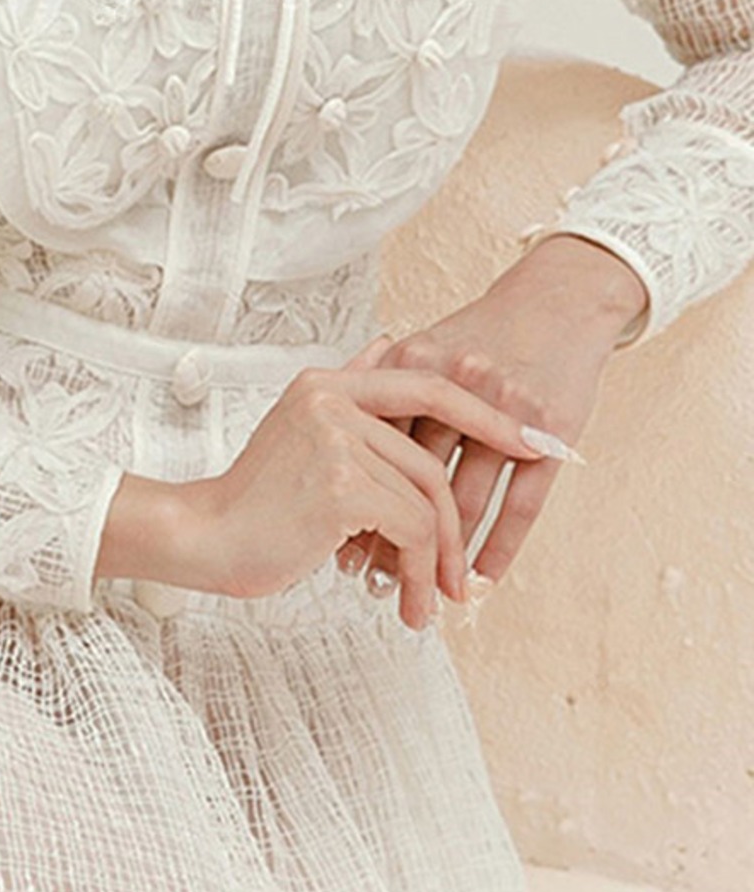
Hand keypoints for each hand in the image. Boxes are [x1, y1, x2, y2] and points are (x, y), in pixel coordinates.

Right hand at [98, 340, 555, 632]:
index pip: (428, 385)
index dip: (486, 413)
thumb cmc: (252, 503)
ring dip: (435, 563)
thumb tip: (387, 344)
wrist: (200, 539)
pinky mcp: (341, 483)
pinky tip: (410, 604)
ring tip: (431, 604)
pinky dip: (419, 572)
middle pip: (431, 459)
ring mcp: (336, 437)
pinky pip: (409, 528)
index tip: (534, 442)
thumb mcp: (300, 433)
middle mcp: (333, 399)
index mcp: (327, 384)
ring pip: (424, 499)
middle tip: (469, 577)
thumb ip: (349, 392)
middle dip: (458, 524)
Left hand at [337, 235, 637, 598]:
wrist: (560, 300)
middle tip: (375, 581)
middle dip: (394, 535)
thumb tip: (332, 446)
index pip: (376, 445)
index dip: (357, 497)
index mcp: (416, 363)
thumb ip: (378, 389)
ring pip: (466, 499)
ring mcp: (507, 409)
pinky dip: (499, 547)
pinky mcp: (551, 431)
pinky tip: (479, 579)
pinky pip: (521, 503)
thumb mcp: (425, 347)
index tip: (336, 541)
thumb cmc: (485, 332)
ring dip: (445, 553)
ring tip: (426, 591)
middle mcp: (459, 384)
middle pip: (415, 478)